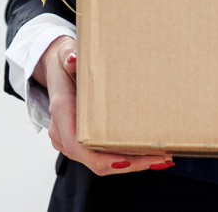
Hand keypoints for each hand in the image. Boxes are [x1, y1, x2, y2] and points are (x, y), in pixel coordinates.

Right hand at [32, 36, 173, 175]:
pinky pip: (101, 157)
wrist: (57, 71)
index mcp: (61, 112)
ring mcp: (70, 140)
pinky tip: (148, 155)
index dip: (101, 158)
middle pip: (94, 161)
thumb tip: (73, 59)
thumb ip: (68, 55)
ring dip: (130, 164)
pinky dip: (125, 159)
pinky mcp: (80, 143)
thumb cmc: (64, 65)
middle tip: (159, 158)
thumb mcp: (65, 53)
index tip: (126, 160)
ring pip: (99, 163)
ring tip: (160, 158)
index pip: (77, 146)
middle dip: (127, 164)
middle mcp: (63, 132)